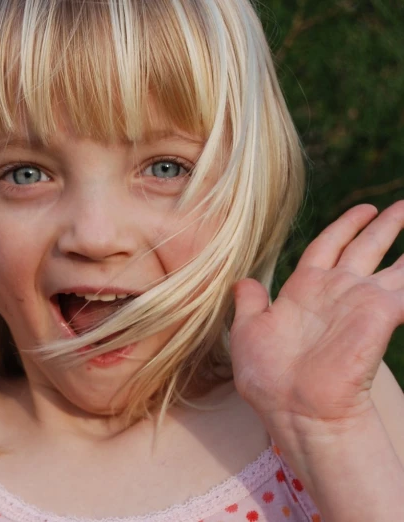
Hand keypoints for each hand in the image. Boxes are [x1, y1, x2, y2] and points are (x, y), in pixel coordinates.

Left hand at [230, 202, 403, 432]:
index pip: (329, 246)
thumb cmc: (267, 376)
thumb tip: (242, 281)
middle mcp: (336, 291)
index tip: (364, 209)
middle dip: (385, 226)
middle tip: (403, 205)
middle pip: (365, 247)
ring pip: (394, 266)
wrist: (294, 408)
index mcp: (305, 288)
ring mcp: (360, 302)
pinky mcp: (380, 315)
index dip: (345, 226)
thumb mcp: (249, 331)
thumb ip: (250, 303)